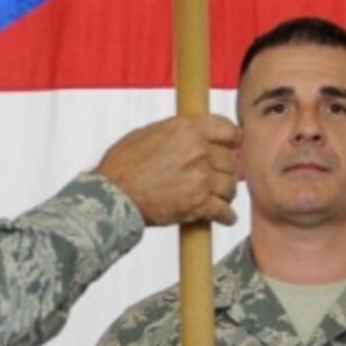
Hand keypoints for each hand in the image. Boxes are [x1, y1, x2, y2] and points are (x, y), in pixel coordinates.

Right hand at [98, 114, 240, 226]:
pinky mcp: (198, 204)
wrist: (113, 195)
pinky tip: (224, 217)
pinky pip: (224, 211)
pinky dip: (226, 216)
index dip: (232, 140)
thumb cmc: (124, 164)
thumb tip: (193, 133)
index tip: (232, 147)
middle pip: (230, 161)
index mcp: (188, 129)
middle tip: (218, 178)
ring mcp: (201, 178)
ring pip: (230, 186)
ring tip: (218, 198)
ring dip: (225, 193)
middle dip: (224, 171)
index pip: (228, 130)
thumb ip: (179, 132)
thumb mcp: (150, 132)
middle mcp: (198, 151)